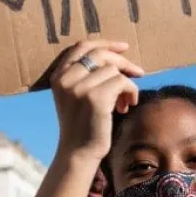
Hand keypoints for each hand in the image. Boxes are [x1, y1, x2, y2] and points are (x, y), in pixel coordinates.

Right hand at [50, 40, 143, 163]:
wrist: (78, 153)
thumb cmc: (83, 126)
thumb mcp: (76, 97)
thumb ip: (85, 76)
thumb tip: (116, 56)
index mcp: (58, 77)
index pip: (81, 47)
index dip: (104, 43)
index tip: (123, 47)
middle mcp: (65, 79)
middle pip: (100, 54)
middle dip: (122, 61)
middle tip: (138, 72)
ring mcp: (79, 87)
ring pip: (114, 70)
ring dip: (127, 84)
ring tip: (125, 101)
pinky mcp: (95, 97)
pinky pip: (122, 82)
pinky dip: (130, 92)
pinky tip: (126, 106)